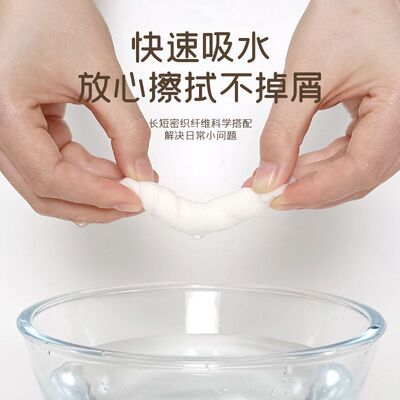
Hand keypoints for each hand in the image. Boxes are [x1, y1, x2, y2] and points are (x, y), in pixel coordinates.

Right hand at [0, 0, 154, 222]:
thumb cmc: (49, 11)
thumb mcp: (98, 72)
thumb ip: (126, 127)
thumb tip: (141, 170)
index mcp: (4, 113)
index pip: (50, 176)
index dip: (95, 195)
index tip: (132, 199)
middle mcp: (0, 128)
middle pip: (45, 190)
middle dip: (93, 203)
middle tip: (132, 203)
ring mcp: (13, 131)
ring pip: (51, 181)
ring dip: (92, 190)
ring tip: (130, 185)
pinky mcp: (30, 128)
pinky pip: (56, 162)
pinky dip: (86, 171)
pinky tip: (113, 170)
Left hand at [248, 0, 399, 208]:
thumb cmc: (347, 16)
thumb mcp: (306, 77)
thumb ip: (284, 132)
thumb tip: (268, 177)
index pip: (359, 168)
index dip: (316, 190)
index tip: (278, 197)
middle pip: (356, 177)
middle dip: (308, 189)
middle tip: (268, 193)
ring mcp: (393, 126)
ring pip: (350, 172)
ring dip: (310, 181)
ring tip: (273, 182)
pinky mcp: (376, 125)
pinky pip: (348, 157)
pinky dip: (318, 167)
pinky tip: (292, 168)